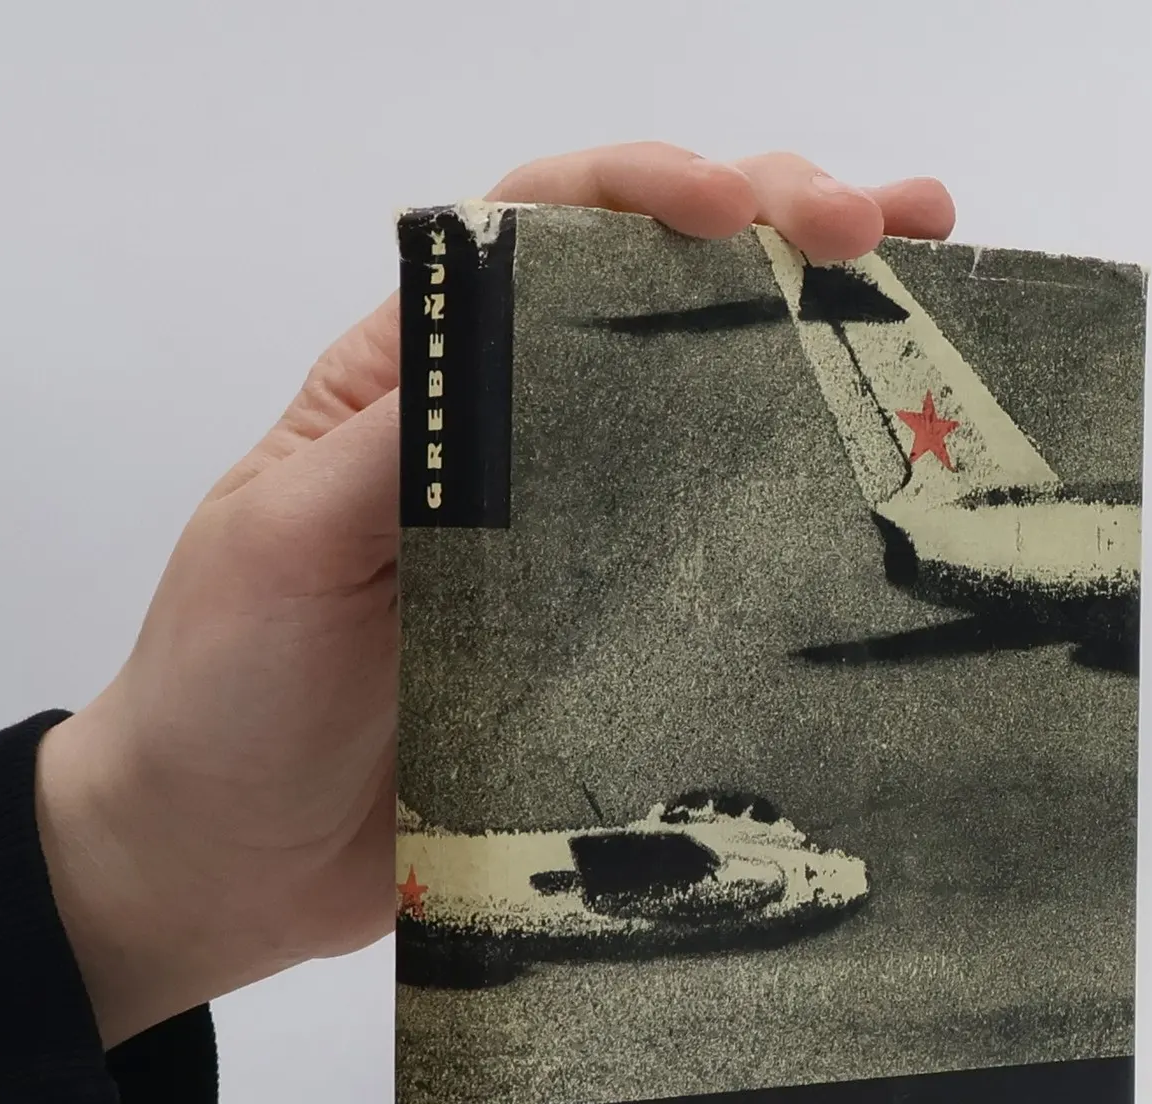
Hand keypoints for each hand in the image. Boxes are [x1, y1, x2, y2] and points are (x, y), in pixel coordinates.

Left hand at [36, 145, 955, 1047]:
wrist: (224, 861)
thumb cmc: (223, 694)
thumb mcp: (281, 543)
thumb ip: (387, 446)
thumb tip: (508, 348)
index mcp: (413, 386)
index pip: (541, 238)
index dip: (648, 194)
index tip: (747, 210)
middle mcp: (503, 447)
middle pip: (648, 298)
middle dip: (772, 233)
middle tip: (884, 234)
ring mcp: (562, 547)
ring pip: (700, 415)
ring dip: (811, 343)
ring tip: (928, 297)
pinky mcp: (600, 644)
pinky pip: (708, 566)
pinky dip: (792, 514)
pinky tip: (874, 490)